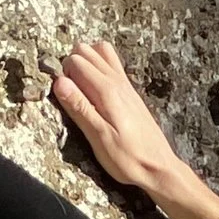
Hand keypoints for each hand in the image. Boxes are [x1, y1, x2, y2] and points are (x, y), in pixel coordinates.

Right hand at [52, 41, 186, 195]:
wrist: (160, 168)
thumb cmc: (129, 159)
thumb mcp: (99, 138)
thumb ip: (79, 108)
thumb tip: (59, 82)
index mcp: (107, 91)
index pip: (75, 61)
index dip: (63, 75)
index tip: (65, 98)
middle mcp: (117, 81)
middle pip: (85, 50)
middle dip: (71, 64)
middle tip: (72, 94)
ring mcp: (125, 84)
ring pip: (100, 51)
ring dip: (86, 61)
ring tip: (82, 88)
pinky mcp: (130, 92)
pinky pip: (112, 63)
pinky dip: (100, 66)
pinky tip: (97, 90)